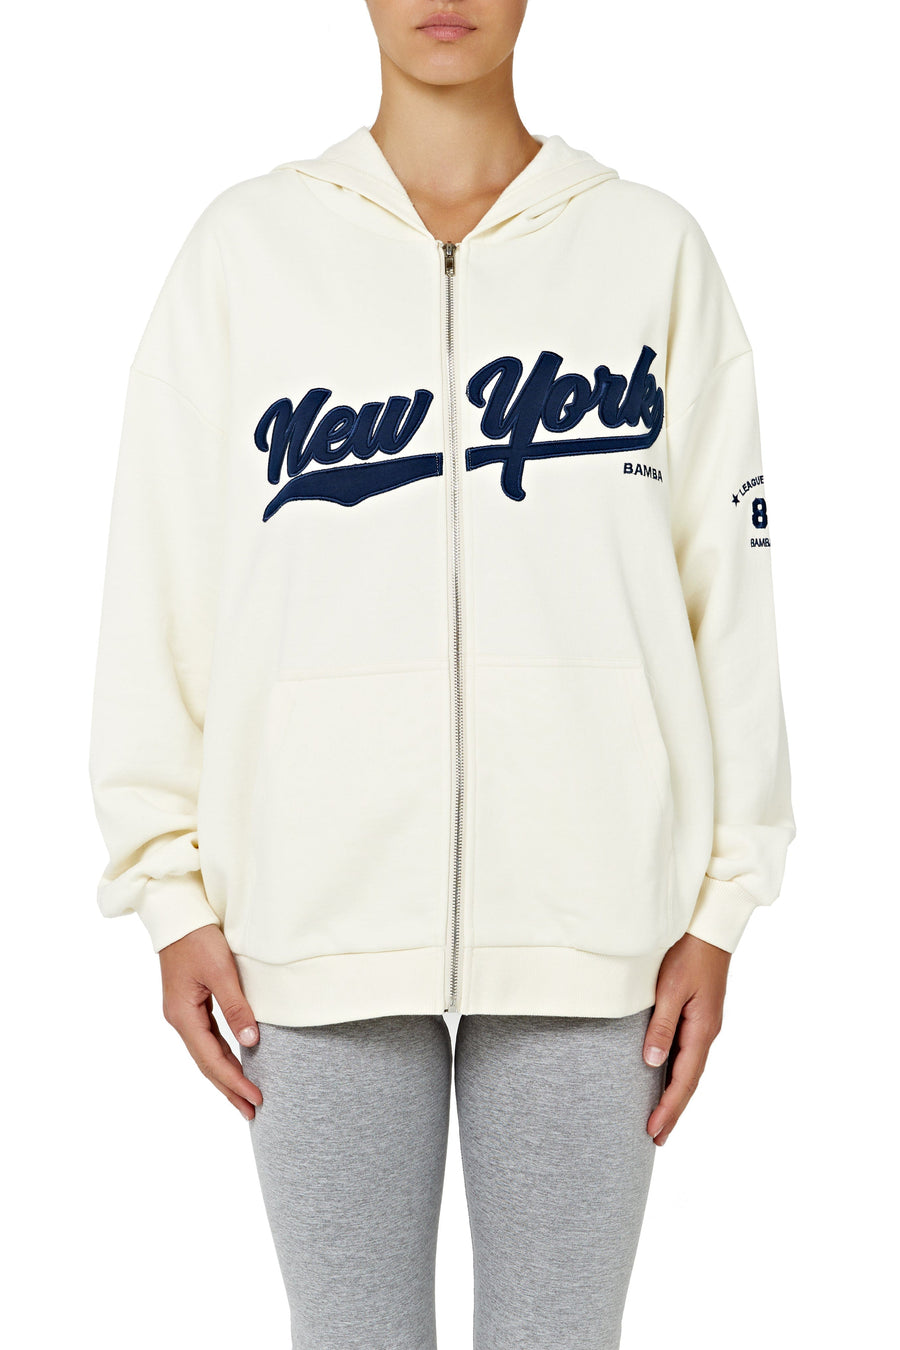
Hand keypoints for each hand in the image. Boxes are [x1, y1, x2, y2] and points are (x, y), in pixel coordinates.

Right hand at [158, 924, 263, 1121]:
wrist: (178, 915)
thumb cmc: (198, 939)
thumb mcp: (221, 971)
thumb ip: (236, 1007)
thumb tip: (251, 1043)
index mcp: (183, 1015)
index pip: (211, 1059)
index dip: (234, 1081)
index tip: (255, 1098)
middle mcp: (180, 1019)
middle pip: (207, 1063)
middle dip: (229, 1088)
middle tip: (253, 1111)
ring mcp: (183, 1013)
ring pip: (206, 1053)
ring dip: (225, 1075)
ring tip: (245, 1096)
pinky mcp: (190, 1004)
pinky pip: (207, 1039)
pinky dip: (221, 1055)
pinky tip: (234, 1063)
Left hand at [643, 931, 729, 1145]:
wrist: (709, 926)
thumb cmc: (688, 953)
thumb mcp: (670, 988)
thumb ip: (662, 1026)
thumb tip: (652, 1063)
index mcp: (702, 1029)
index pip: (685, 1079)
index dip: (669, 1107)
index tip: (653, 1130)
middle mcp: (707, 1032)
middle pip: (689, 1081)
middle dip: (673, 1110)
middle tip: (656, 1138)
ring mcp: (705, 1024)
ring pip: (690, 1068)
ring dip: (676, 1094)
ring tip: (660, 1118)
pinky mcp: (700, 1015)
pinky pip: (688, 1053)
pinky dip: (678, 1073)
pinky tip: (667, 1078)